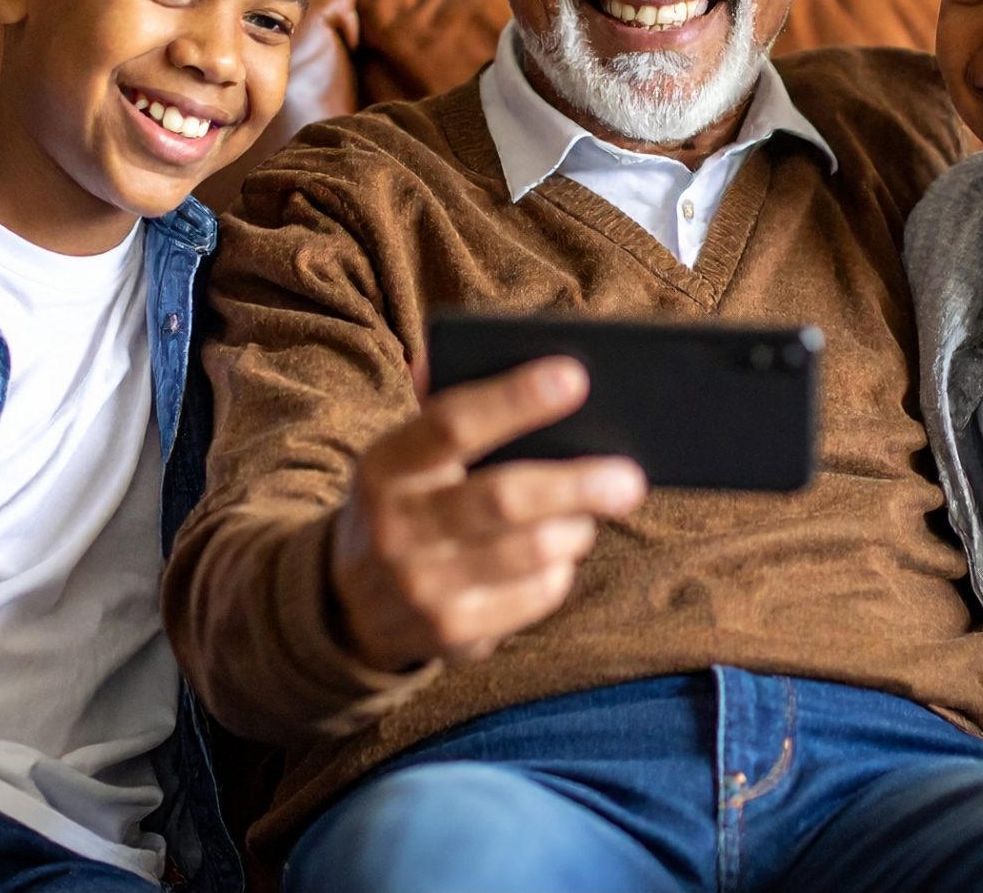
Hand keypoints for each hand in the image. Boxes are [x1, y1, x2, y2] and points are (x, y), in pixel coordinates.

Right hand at [329, 357, 645, 672]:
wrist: (350, 603)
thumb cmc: (410, 502)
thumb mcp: (405, 455)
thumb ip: (444, 404)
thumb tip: (504, 350)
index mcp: (386, 465)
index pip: (452, 423)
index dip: (516, 398)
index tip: (577, 376)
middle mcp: (395, 527)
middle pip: (503, 498)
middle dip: (576, 483)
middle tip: (631, 476)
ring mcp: (421, 586)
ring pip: (529, 553)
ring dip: (575, 528)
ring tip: (593, 512)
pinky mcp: (453, 633)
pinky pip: (534, 597)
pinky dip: (560, 571)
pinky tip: (560, 555)